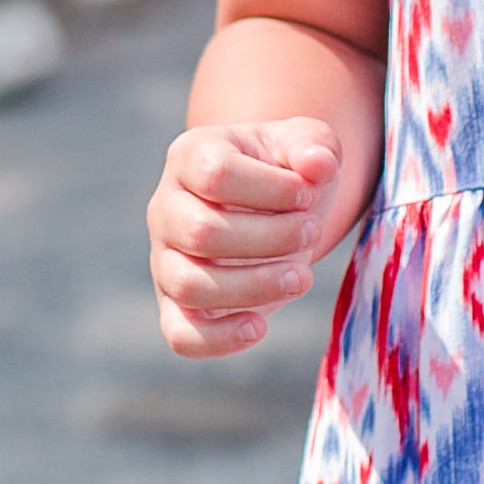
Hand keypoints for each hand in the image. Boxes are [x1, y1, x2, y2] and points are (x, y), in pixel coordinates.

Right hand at [152, 114, 359, 356]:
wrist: (277, 209)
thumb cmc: (286, 173)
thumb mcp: (306, 145)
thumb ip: (315, 144)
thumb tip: (317, 165)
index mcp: (189, 157)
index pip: (214, 173)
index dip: (271, 188)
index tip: (308, 194)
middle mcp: (166, 209)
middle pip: (201, 232)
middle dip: (270, 238)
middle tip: (312, 232)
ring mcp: (165, 260)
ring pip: (189, 285)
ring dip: (254, 286)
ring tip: (301, 277)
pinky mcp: (176, 306)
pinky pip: (180, 334)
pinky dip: (220, 339)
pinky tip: (261, 326)